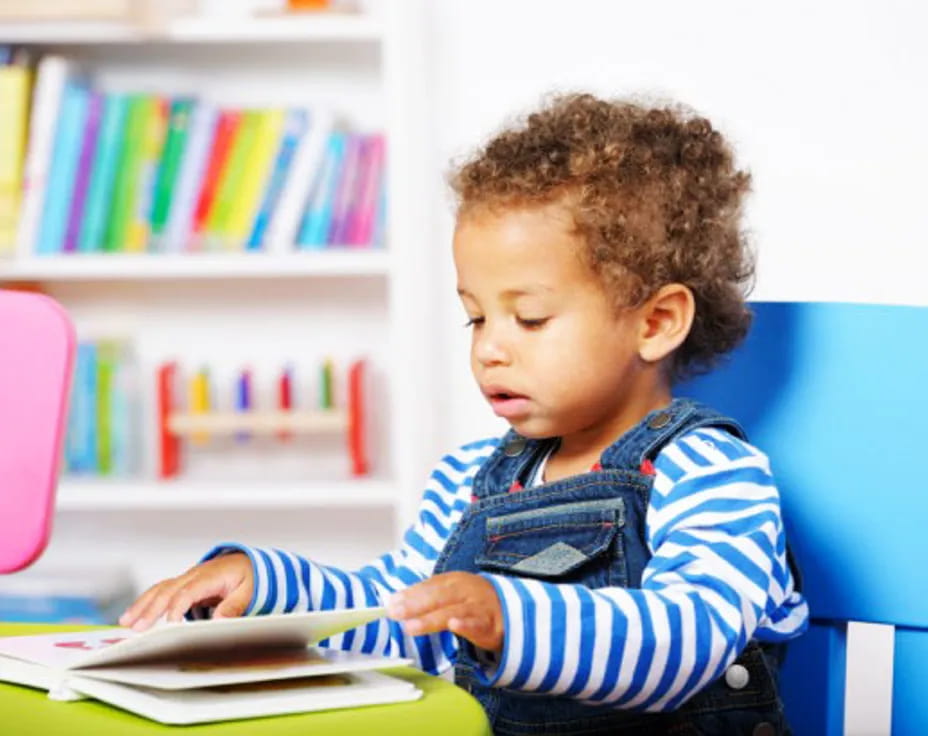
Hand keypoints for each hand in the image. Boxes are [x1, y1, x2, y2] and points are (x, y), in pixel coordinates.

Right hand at [118, 553, 253, 631]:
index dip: (177, 607)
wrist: (247, 562)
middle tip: (137, 627)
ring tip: (126, 622)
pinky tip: (134, 615)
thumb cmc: (247, 575)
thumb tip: (220, 621)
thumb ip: (234, 606)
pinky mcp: (182, 584)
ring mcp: (187, 578)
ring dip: (142, 605)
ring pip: (159, 589)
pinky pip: (161, 591)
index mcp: (210, 576)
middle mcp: (194, 575)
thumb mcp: (248, 590)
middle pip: (168, 590)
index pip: (189, 591)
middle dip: (151, 608)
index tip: (170, 624)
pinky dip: (146, 602)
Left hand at [386, 572, 503, 652]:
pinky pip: (477, 623)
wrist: (510, 610)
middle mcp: (464, 590)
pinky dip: (466, 624)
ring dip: (431, 618)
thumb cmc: (472, 601)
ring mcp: (477, 606)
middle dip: (415, 604)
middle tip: (396, 613)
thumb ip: (424, 597)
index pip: (428, 586)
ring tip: (411, 626)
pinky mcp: (490, 624)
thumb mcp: (449, 593)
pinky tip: (454, 625)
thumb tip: (393, 602)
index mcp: (453, 581)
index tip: (391, 604)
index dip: (410, 594)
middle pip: (438, 596)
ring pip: (453, 611)